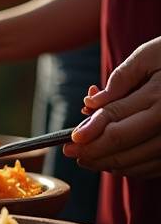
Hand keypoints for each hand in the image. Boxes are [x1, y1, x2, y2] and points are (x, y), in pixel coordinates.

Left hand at [63, 38, 160, 176]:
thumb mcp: (150, 55)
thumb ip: (120, 79)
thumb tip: (91, 105)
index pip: (116, 123)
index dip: (89, 134)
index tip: (70, 141)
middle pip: (123, 147)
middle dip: (92, 153)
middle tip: (70, 152)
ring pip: (137, 163)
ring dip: (107, 164)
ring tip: (87, 158)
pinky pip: (154, 167)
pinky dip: (131, 168)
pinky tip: (114, 161)